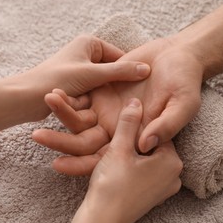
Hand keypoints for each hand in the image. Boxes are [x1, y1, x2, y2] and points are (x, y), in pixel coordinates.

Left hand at [18, 34, 150, 119]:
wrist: (27, 97)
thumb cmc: (57, 80)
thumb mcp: (93, 74)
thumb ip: (120, 72)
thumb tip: (146, 69)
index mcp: (90, 43)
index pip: (120, 56)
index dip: (131, 71)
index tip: (144, 87)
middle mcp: (85, 53)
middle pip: (112, 70)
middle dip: (120, 84)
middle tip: (134, 99)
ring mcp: (81, 69)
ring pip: (103, 82)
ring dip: (108, 93)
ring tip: (122, 106)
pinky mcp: (75, 85)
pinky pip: (93, 91)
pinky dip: (98, 98)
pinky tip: (107, 109)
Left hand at [33, 37, 202, 173]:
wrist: (178, 57)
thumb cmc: (185, 82)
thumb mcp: (183, 104)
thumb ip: (167, 125)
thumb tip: (146, 146)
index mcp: (134, 137)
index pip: (105, 158)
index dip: (82, 165)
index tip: (59, 165)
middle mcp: (117, 126)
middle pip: (83, 141)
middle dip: (60, 141)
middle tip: (37, 136)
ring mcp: (108, 108)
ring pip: (78, 119)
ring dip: (60, 113)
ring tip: (46, 100)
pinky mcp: (102, 90)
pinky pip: (80, 97)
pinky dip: (67, 96)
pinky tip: (53, 92)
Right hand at [64, 98, 182, 222]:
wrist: (102, 220)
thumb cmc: (112, 185)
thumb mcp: (119, 148)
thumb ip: (129, 123)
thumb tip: (135, 102)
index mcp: (173, 162)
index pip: (157, 133)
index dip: (138, 127)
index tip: (123, 125)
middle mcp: (175, 176)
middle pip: (153, 146)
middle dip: (135, 141)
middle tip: (117, 140)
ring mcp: (165, 189)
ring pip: (148, 160)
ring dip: (133, 154)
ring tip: (116, 154)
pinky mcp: (154, 197)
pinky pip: (146, 174)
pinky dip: (134, 168)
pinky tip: (119, 168)